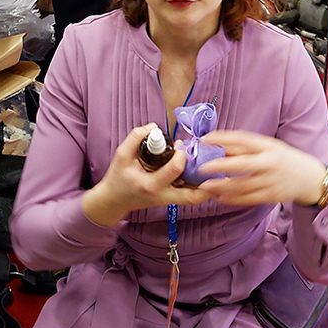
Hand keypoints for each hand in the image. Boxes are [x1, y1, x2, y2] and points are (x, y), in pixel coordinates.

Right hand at [83, 125, 210, 224]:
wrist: (114, 200)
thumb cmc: (118, 178)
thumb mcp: (121, 155)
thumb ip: (135, 138)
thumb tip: (154, 127)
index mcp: (150, 185)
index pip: (175, 169)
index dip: (181, 154)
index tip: (178, 145)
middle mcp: (162, 196)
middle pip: (192, 196)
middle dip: (206, 182)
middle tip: (211, 165)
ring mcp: (168, 200)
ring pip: (194, 198)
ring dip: (206, 186)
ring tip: (213, 171)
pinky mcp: (170, 200)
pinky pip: (189, 196)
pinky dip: (199, 187)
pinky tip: (202, 175)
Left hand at [195, 130, 327, 207]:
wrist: (309, 178)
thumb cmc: (284, 159)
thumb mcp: (269, 147)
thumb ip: (245, 148)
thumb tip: (219, 147)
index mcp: (268, 146)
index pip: (243, 139)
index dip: (222, 138)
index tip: (205, 139)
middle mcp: (270, 162)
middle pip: (240, 164)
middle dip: (219, 166)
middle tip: (201, 168)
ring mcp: (271, 181)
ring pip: (241, 185)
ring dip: (221, 187)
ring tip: (205, 187)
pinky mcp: (271, 196)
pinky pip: (247, 199)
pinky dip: (232, 199)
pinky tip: (220, 197)